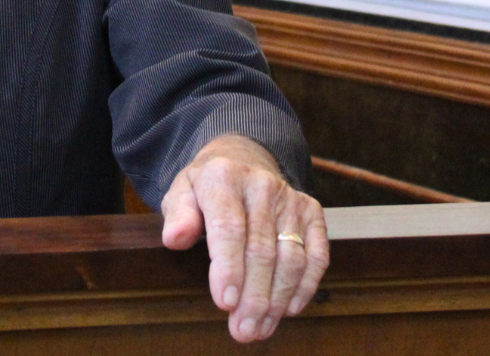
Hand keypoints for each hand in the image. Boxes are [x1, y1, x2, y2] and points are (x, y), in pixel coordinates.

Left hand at [159, 134, 328, 343]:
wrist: (243, 158)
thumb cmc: (207, 186)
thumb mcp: (181, 192)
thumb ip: (178, 215)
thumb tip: (174, 238)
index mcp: (223, 176)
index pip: (228, 228)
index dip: (229, 268)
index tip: (225, 303)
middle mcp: (261, 185)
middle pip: (261, 249)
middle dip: (253, 297)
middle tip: (242, 330)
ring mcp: (290, 198)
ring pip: (291, 257)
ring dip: (277, 299)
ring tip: (260, 328)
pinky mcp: (312, 211)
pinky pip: (316, 255)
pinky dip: (305, 286)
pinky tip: (288, 309)